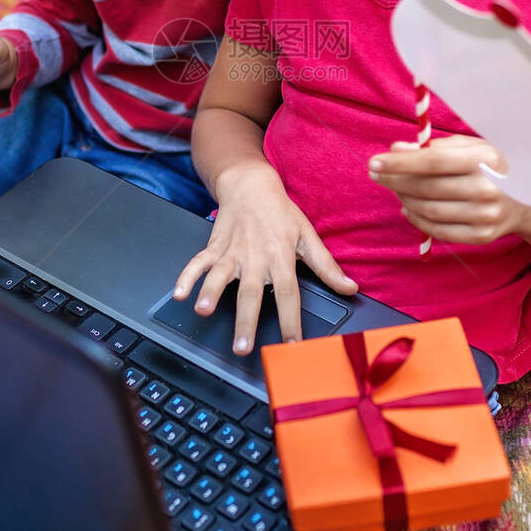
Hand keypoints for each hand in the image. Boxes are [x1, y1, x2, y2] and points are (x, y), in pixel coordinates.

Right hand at [173, 165, 357, 354]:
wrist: (250, 185)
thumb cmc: (280, 212)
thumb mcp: (308, 235)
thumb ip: (327, 266)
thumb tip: (350, 288)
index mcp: (281, 257)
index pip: (288, 294)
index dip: (291, 320)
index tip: (291, 346)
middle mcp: (256, 257)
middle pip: (251, 292)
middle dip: (245, 320)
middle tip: (242, 346)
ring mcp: (232, 252)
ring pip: (220, 275)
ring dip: (210, 292)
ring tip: (203, 310)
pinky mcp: (215, 246)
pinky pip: (198, 262)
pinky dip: (187, 275)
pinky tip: (180, 293)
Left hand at [369, 135, 530, 244]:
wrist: (528, 200)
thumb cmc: (491, 166)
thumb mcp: (469, 147)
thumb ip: (432, 146)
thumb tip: (395, 149)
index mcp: (484, 160)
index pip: (433, 161)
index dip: (400, 163)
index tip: (374, 162)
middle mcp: (487, 189)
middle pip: (427, 187)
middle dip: (394, 180)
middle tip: (376, 173)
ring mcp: (486, 216)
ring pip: (428, 209)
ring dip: (403, 198)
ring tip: (395, 188)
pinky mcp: (482, 237)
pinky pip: (437, 230)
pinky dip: (416, 219)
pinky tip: (407, 207)